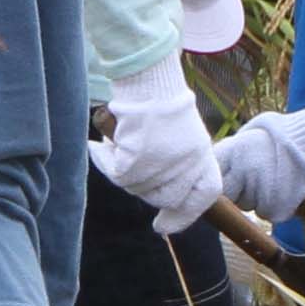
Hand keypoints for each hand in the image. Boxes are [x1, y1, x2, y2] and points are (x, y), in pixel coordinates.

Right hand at [93, 60, 223, 238]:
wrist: (147, 78)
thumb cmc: (160, 100)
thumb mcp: (183, 133)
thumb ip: (180, 164)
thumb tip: (164, 208)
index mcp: (203, 154)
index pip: (205, 195)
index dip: (185, 215)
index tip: (163, 227)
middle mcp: (188, 163)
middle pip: (166, 198)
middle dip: (147, 191)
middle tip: (132, 171)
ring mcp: (164, 163)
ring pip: (138, 188)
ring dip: (124, 172)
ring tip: (117, 147)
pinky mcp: (138, 159)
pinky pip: (118, 175)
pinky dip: (105, 160)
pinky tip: (100, 147)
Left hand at [214, 95, 304, 224]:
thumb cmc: (286, 133)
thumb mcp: (253, 131)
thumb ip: (234, 150)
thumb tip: (217, 166)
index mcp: (235, 151)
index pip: (213, 174)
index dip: (220, 177)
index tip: (230, 177)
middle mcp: (243, 172)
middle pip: (228, 195)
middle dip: (237, 191)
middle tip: (253, 181)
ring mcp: (259, 191)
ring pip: (247, 206)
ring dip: (256, 198)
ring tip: (274, 179)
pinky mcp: (274, 207)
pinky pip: (265, 213)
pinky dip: (273, 205)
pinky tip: (285, 189)